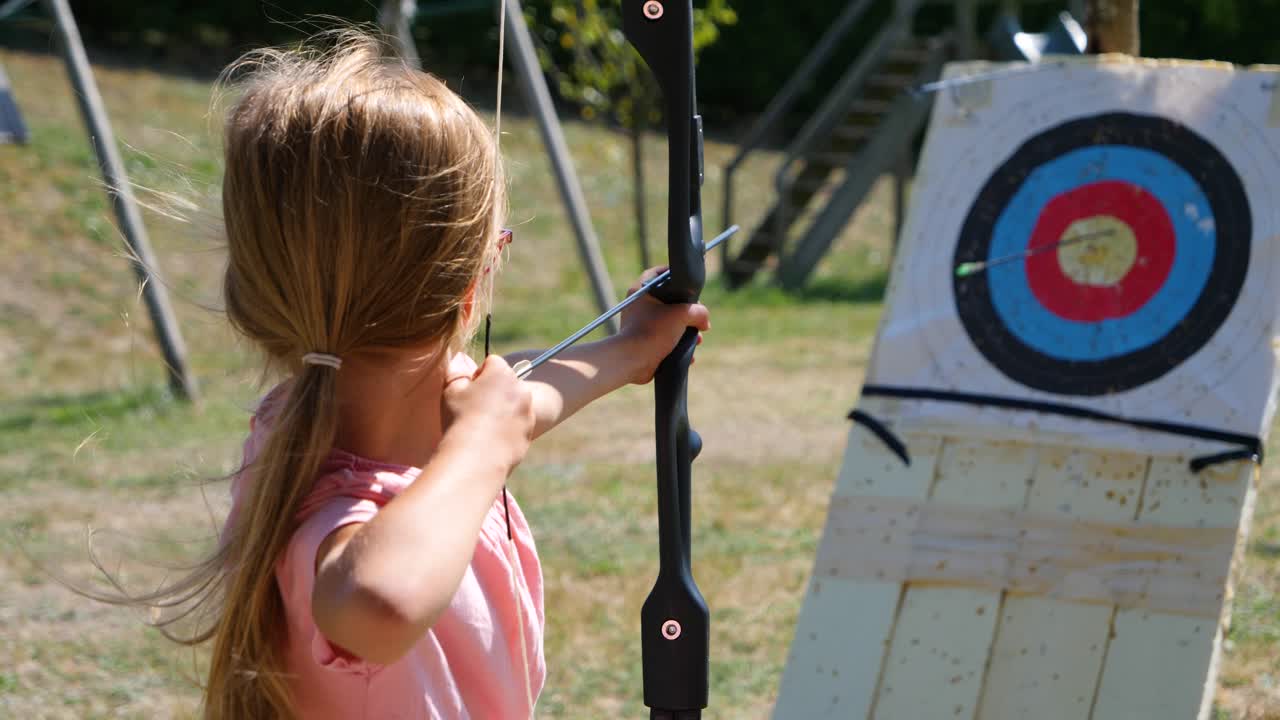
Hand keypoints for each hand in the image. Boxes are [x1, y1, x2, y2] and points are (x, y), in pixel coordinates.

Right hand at [441, 355, 535, 472]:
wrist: (476, 458)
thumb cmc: (461, 419)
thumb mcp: (451, 390)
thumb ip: (457, 370)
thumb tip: (461, 358)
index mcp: (503, 374)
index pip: (492, 362)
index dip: (477, 375)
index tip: (468, 391)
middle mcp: (521, 390)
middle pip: (505, 382)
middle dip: (492, 391)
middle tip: (473, 409)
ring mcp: (528, 413)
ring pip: (513, 405)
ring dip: (501, 410)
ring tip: (480, 427)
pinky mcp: (528, 434)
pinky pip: (517, 425)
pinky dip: (506, 429)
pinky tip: (489, 439)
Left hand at [619, 266, 710, 384]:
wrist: (633, 362)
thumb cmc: (652, 332)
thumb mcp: (681, 315)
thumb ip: (698, 312)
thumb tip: (704, 321)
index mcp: (641, 291)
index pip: (659, 273)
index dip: (675, 275)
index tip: (690, 283)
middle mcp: (638, 305)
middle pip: (669, 300)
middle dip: (688, 312)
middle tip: (698, 319)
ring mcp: (641, 324)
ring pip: (669, 322)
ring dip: (686, 330)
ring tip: (697, 340)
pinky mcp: (644, 341)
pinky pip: (665, 338)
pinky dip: (678, 344)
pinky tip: (690, 354)